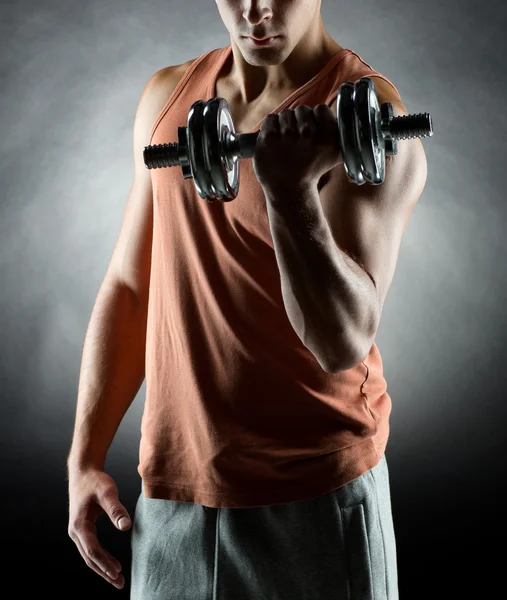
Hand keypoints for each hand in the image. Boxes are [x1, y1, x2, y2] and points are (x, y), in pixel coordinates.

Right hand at [68, 468, 130, 589]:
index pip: (93, 551)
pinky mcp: (82, 529)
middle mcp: (75, 531)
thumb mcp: (107, 492)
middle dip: (104, 572)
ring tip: (117, 578)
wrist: (83, 472)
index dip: (105, 563)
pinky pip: (90, 548)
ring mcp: (77, 531)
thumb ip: (116, 509)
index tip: (117, 574)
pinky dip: (100, 558)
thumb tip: (125, 526)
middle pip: (89, 558)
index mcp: (80, 525)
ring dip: (102, 568)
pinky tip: (110, 563)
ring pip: (89, 555)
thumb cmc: (96, 481)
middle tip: (120, 583)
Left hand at [252, 104, 343, 191]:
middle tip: (297, 138)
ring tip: (285, 141)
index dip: (315, 117)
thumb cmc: (311, 170)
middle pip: (301, 110)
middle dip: (298, 121)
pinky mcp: (268, 140)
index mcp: (327, 138)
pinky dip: (271, 126)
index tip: (311, 129)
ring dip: (284, 124)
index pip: (320, 109)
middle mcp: (308, 136)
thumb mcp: (335, 155)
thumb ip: (342, 135)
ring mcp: (287, 138)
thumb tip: (344, 118)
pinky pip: (270, 119)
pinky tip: (274, 139)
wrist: (290, 190)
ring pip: (285, 114)